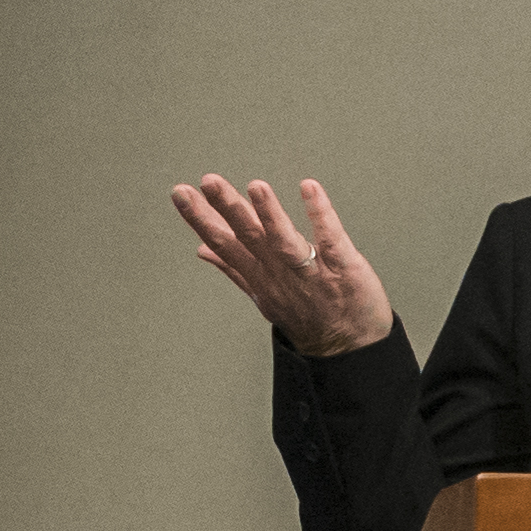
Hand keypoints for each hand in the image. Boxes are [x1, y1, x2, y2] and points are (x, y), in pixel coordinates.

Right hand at [172, 173, 396, 357]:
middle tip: (208, 182)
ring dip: (270, 213)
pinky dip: (320, 215)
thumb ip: (233, 268)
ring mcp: (310, 272)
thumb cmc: (308, 316)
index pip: (224, 243)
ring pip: (284, 240)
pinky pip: (330, 239)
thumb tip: (201, 250)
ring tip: (255, 186)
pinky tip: (310, 189)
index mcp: (259, 275)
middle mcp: (280, 273)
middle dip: (227, 208)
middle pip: (249, 237)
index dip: (201, 219)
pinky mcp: (343, 268)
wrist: (348, 348)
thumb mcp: (262, 294)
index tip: (181, 193)